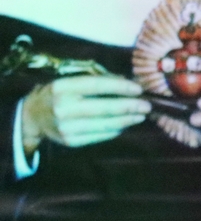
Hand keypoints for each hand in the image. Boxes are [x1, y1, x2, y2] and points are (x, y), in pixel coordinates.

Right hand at [21, 75, 150, 154]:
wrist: (33, 116)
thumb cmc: (60, 93)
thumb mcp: (72, 80)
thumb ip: (98, 79)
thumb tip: (129, 83)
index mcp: (64, 87)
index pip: (98, 85)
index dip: (121, 87)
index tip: (139, 89)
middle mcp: (63, 108)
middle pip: (105, 108)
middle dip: (130, 107)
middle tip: (147, 105)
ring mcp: (66, 127)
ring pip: (105, 124)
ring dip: (127, 120)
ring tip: (141, 115)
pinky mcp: (70, 141)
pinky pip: (99, 136)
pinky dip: (115, 130)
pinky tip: (124, 124)